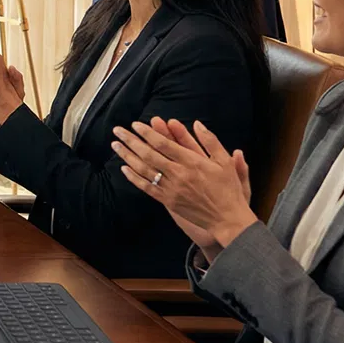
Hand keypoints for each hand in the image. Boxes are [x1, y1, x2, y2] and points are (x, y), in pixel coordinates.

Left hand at [111, 117, 257, 257]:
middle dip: (131, 140)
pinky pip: (147, 187)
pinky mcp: (168, 200)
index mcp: (192, 162)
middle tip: (117, 130)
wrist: (226, 219)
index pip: (163, 143)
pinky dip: (134, 177)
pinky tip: (124, 168)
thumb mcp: (225, 162)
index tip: (135, 124)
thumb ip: (210, 141)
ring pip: (144, 169)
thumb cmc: (227, 189)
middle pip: (149, 154)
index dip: (147, 133)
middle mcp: (179, 174)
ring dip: (127, 156)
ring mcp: (171, 188)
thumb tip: (197, 123)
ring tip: (115, 145)